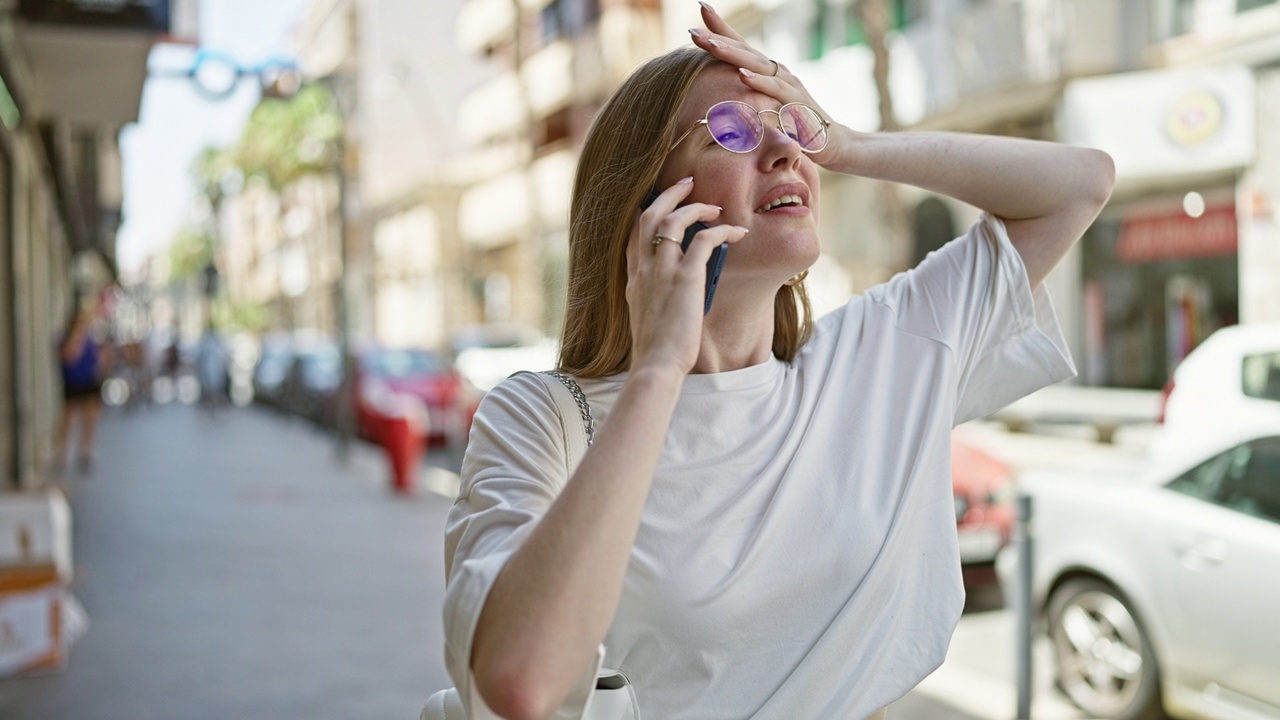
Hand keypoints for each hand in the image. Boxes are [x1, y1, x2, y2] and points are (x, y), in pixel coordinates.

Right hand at [626, 178, 747, 375]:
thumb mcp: (644, 318)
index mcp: (633, 278)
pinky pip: (705, 240)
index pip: (634, 234)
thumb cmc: (654, 352)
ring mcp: (662, 270)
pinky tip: (737, 232)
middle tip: (687, 184)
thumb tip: (671, 293)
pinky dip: (722, 230)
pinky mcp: (685, 277)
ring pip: (674, 219)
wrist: (655, 366)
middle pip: (648, 215)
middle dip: (668, 194)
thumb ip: (652, 298)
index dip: (648, 213)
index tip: (663, 204)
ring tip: (715, 206)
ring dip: (696, 206)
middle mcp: (644, 268)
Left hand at [689, 3, 842, 167]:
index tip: (700, 10)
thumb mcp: (765, 112)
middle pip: (744, 50)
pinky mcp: (797, 103)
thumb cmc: (794, 127)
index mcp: (767, 73)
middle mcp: (777, 72)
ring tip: (710, 44)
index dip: (721, 28)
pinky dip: (758, 82)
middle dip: (718, 38)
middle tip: (693, 30)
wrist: (832, 142)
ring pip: (757, 65)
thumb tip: (716, 97)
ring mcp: (788, 85)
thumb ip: (744, 102)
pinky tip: (741, 75)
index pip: (741, 45)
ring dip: (732, 54)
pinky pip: (776, 90)